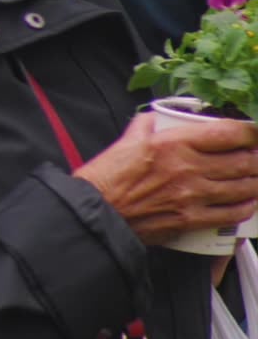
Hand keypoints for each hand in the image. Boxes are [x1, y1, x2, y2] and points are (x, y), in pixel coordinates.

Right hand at [75, 113, 257, 245]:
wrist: (96, 212)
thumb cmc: (106, 177)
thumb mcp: (126, 141)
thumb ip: (147, 125)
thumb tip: (160, 119)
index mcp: (173, 143)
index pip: (228, 133)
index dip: (251, 132)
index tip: (255, 133)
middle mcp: (188, 168)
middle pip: (242, 161)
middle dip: (256, 158)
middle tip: (256, 156)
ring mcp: (192, 196)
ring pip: (242, 187)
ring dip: (255, 182)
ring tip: (256, 178)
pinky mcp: (191, 219)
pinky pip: (231, 213)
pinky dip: (246, 207)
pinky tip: (249, 202)